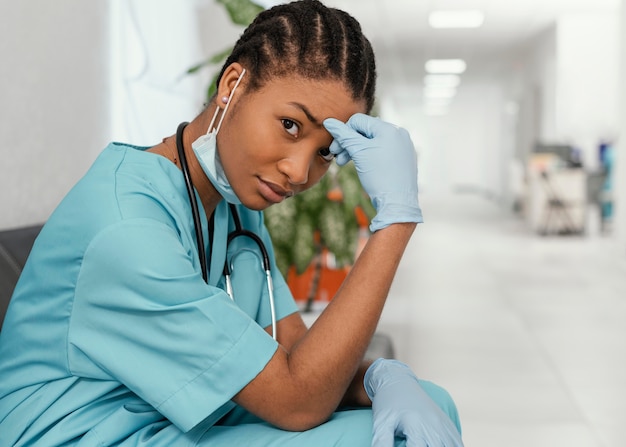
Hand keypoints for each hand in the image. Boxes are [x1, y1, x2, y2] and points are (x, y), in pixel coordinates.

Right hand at [323, 114, 421, 231]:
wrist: (397, 203)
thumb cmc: (379, 177)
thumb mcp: (358, 153)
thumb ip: (343, 135)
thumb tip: (328, 122)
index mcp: (389, 129)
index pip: (359, 121)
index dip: (343, 132)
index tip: (334, 149)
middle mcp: (398, 134)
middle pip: (365, 131)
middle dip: (349, 143)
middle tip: (337, 158)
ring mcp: (402, 147)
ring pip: (373, 142)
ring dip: (356, 150)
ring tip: (345, 164)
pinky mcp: (403, 158)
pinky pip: (382, 150)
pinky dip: (368, 156)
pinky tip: (362, 167)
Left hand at [364, 358, 463, 446]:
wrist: (398, 381)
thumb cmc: (387, 403)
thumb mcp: (381, 423)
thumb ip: (382, 442)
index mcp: (415, 426)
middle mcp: (432, 425)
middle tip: (419, 446)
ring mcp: (442, 424)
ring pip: (452, 446)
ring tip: (430, 445)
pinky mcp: (447, 423)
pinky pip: (457, 441)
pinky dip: (454, 446)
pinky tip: (443, 446)